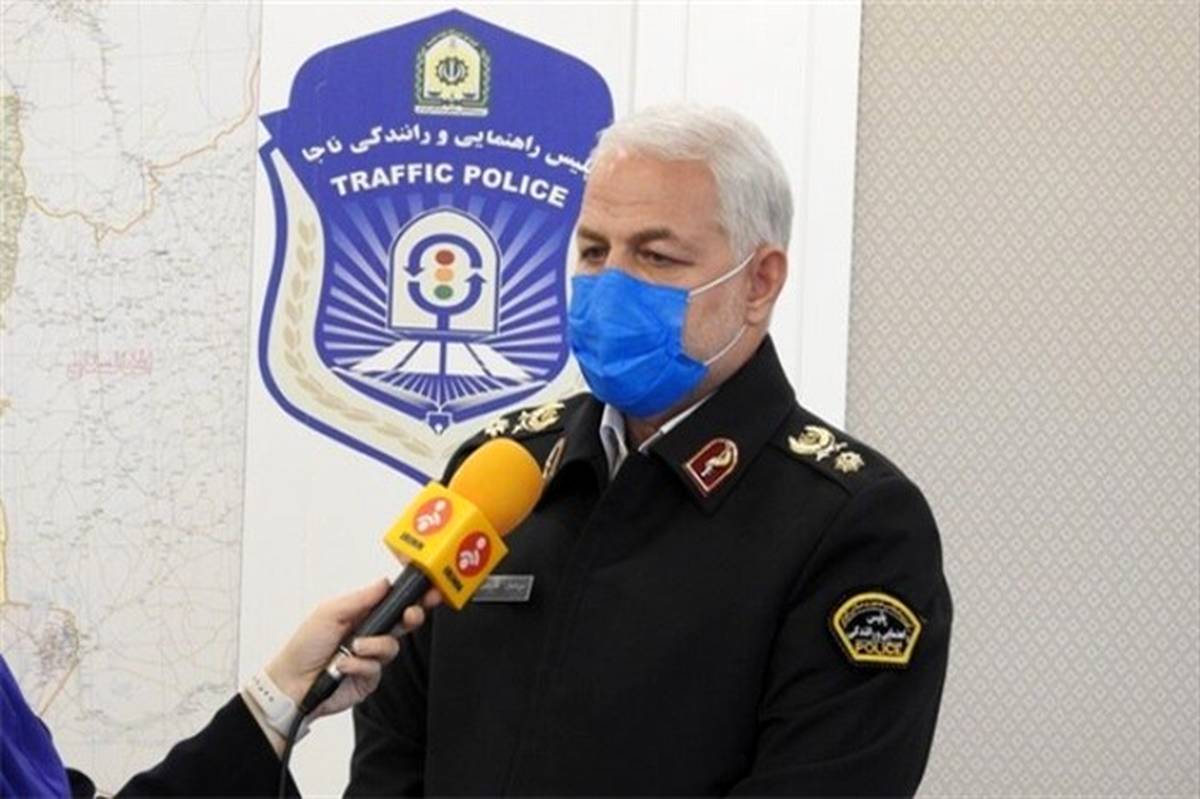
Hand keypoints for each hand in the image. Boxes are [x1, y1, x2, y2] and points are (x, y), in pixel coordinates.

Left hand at [265, 578, 441, 718]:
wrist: (292, 684)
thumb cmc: (304, 647)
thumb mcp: (330, 613)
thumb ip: (361, 599)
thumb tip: (384, 583)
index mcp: (361, 615)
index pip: (393, 603)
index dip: (412, 598)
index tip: (427, 592)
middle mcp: (370, 635)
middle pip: (403, 623)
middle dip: (411, 617)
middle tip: (409, 615)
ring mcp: (371, 657)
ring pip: (391, 647)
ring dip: (373, 646)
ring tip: (353, 648)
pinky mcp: (369, 678)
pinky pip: (377, 669)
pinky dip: (359, 666)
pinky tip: (343, 666)